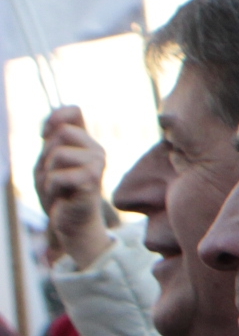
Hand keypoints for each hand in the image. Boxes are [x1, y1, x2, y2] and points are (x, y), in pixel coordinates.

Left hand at [37, 107, 111, 270]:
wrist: (72, 224)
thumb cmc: (59, 193)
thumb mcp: (48, 161)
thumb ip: (51, 139)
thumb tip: (53, 125)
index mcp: (86, 142)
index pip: (73, 111)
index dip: (54, 118)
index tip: (44, 136)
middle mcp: (96, 150)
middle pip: (62, 131)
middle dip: (47, 154)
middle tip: (53, 175)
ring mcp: (97, 164)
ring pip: (58, 154)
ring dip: (47, 174)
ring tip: (57, 188)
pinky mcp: (92, 180)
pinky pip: (57, 176)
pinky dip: (51, 188)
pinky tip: (61, 198)